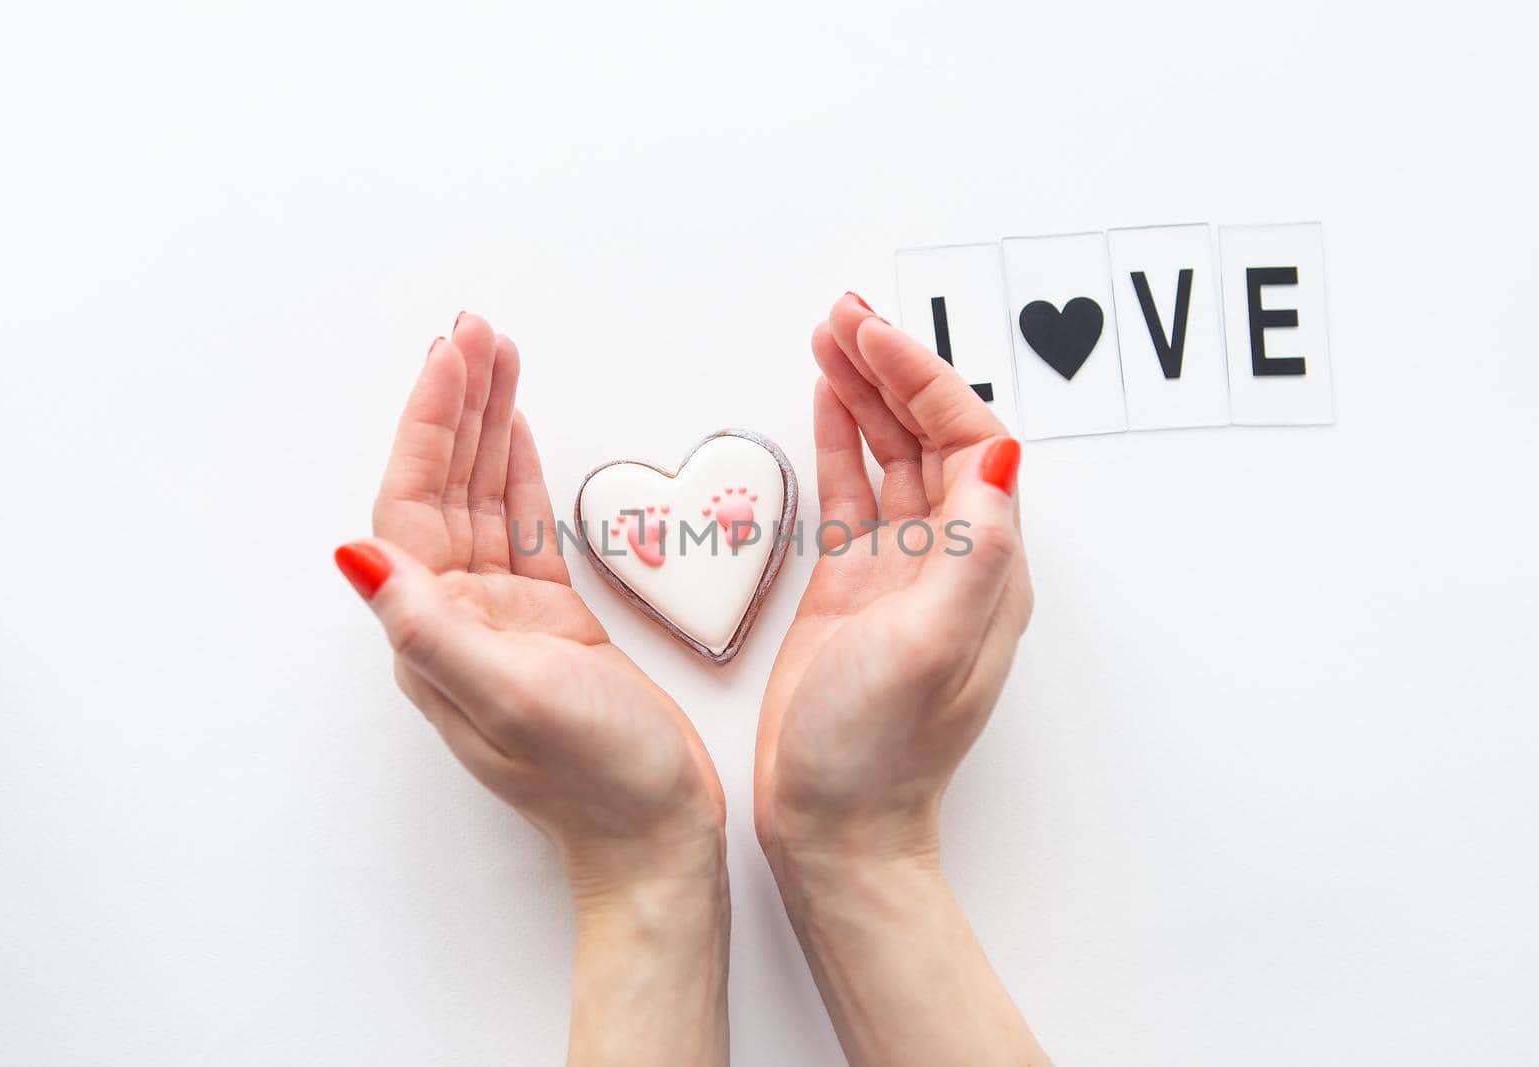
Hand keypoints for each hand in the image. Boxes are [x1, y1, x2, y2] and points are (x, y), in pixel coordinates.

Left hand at [337, 314, 727, 1066]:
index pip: (413, 502)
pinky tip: (517, 431)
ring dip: (487, 426)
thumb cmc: (598, 780)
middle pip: (444, 486)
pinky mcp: (552, 621)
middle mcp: (458, 616)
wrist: (659, 836)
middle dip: (456, 405)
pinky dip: (519, 473)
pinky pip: (524, 528)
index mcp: (436, 630)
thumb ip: (430, 627)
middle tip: (475, 332)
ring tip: (497, 355)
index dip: (429, 424)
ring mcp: (504, 617)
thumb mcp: (512, 698)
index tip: (452, 358)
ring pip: (483, 498)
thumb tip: (352, 558)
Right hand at [754, 295, 1044, 1065]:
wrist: (834, 826)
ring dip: (864, 392)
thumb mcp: (931, 649)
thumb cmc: (879, 753)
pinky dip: (839, 441)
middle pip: (930, 435)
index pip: (969, 442)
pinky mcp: (851, 588)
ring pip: (888, 456)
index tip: (878, 336)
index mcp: (985, 567)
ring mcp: (900, 571)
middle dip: (892, 367)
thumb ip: (972, 553)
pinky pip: (851, 494)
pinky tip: (824, 400)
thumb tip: (1000, 456)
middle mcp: (951, 559)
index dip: (926, 380)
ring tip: (829, 336)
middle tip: (846, 314)